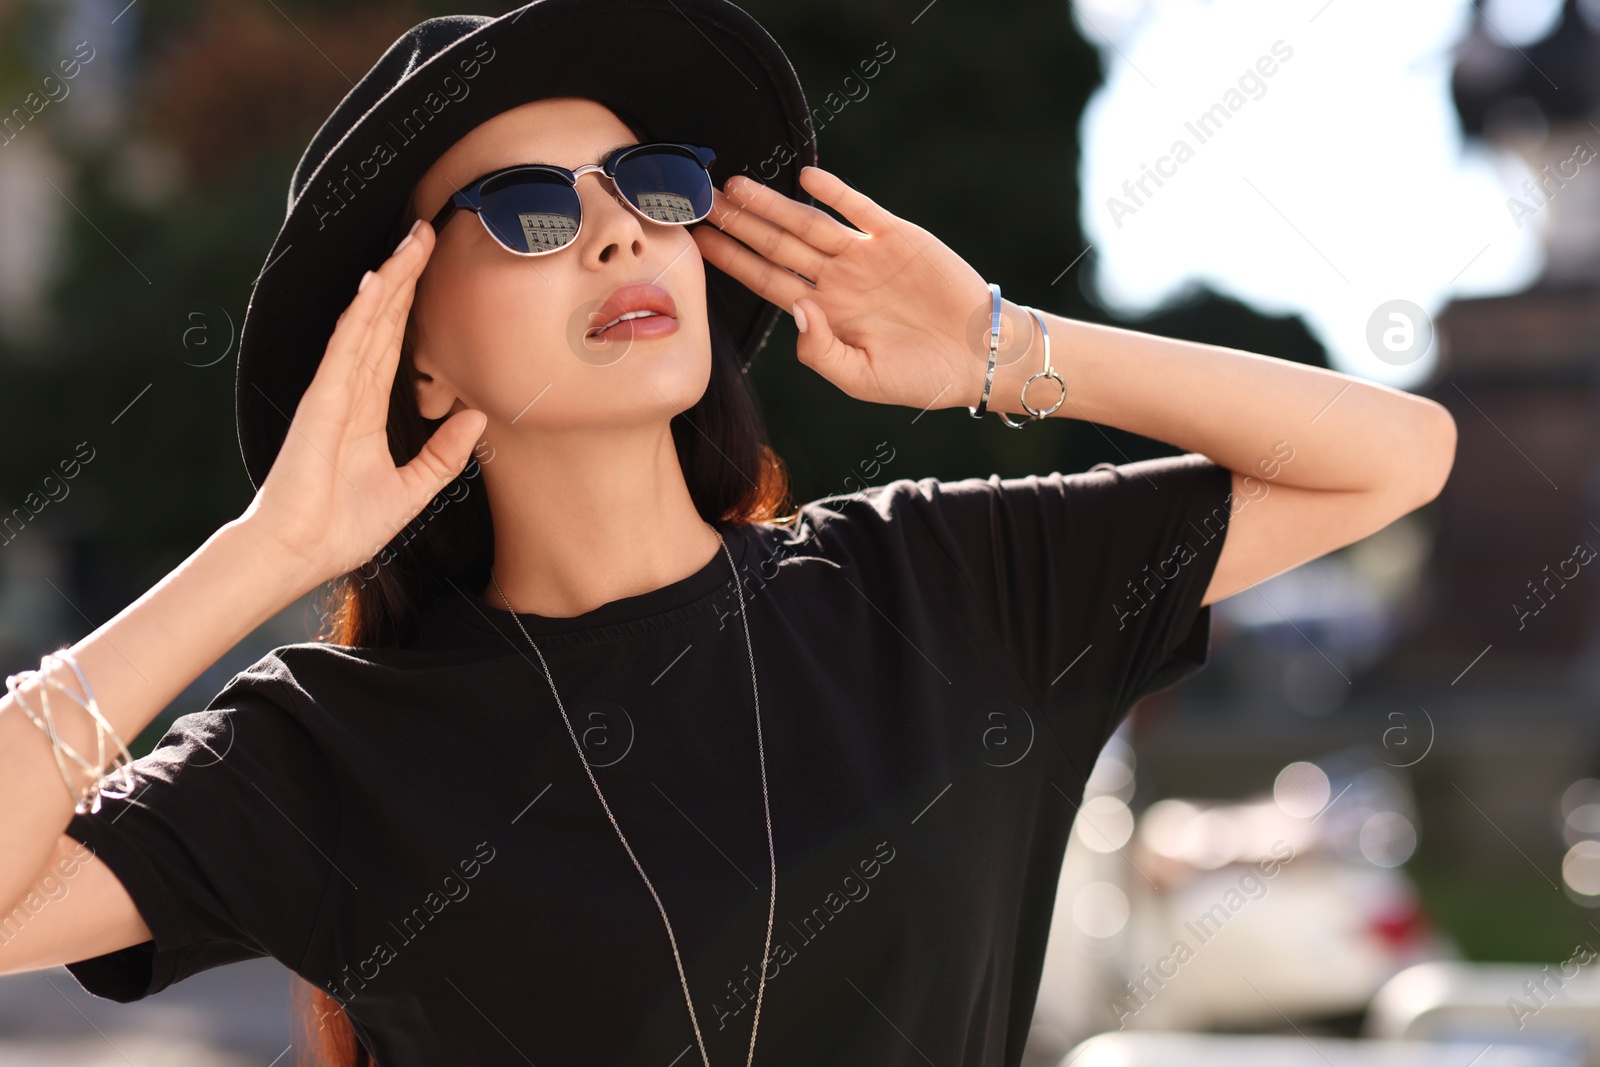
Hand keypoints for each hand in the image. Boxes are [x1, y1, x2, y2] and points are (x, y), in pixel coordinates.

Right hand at [235, 221, 486, 587]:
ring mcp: (334, 392)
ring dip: (389, 280)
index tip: (431, 267)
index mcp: (366, 410)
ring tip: (410, 240)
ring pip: (367, 323)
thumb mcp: (414, 490)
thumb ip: (444, 454)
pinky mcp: (322, 401)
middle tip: (426, 230)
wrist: (301, 553)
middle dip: (404, 275)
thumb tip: (477, 417)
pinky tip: (378, 284)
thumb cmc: (344, 528)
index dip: (411, 305)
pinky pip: (346, 348)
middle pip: (383, 320)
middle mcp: (349, 391)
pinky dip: (362, 315)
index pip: (395, 344)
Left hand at [691, 165, 1016, 411]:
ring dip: (773, 205)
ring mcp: (865, 256)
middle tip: (701, 201)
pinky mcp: (898, 238)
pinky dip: (835, 193)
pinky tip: (806, 178)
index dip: (732, 260)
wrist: (977, 358)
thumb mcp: (861, 379)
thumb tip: (796, 307)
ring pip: (809, 224)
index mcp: (824, 313)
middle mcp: (837, 280)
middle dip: (740, 224)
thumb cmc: (918, 378)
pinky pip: (860, 210)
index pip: (766, 280)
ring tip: (736, 187)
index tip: (698, 243)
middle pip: (777, 245)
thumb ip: (820, 350)